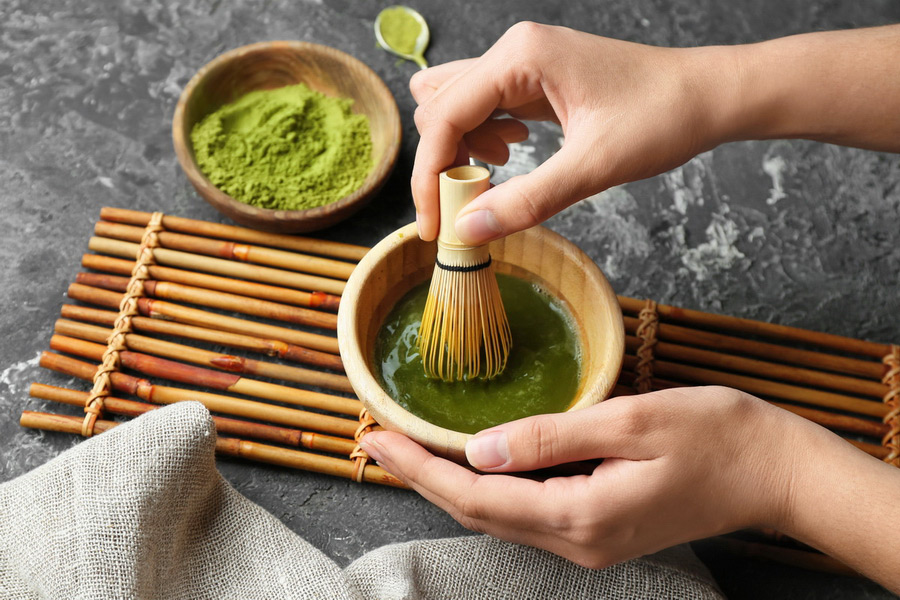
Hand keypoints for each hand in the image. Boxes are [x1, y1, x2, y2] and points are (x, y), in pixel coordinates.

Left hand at [360, 386, 799, 568]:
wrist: (773, 471)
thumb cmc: (713, 436)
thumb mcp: (629, 422)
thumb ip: (550, 438)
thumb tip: (479, 451)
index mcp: (580, 516)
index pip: (475, 497)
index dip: (419, 470)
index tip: (375, 440)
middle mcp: (577, 542)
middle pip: (478, 513)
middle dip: (422, 479)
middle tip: (377, 441)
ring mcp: (589, 542)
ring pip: (498, 516)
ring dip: (450, 484)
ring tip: (411, 449)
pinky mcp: (599, 531)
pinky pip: (526, 513)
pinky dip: (488, 488)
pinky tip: (472, 463)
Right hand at [410, 23, 733, 243]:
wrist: (707, 96)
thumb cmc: (662, 117)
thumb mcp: (594, 167)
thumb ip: (528, 199)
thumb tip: (469, 229)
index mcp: (520, 56)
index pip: (443, 116)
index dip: (429, 175)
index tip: (435, 226)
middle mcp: (514, 51)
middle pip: (439, 106)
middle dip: (445, 161)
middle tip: (474, 201)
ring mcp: (524, 62)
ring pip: (459, 105)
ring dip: (464, 148)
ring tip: (500, 174)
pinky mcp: (535, 78)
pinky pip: (486, 107)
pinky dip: (485, 138)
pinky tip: (515, 155)